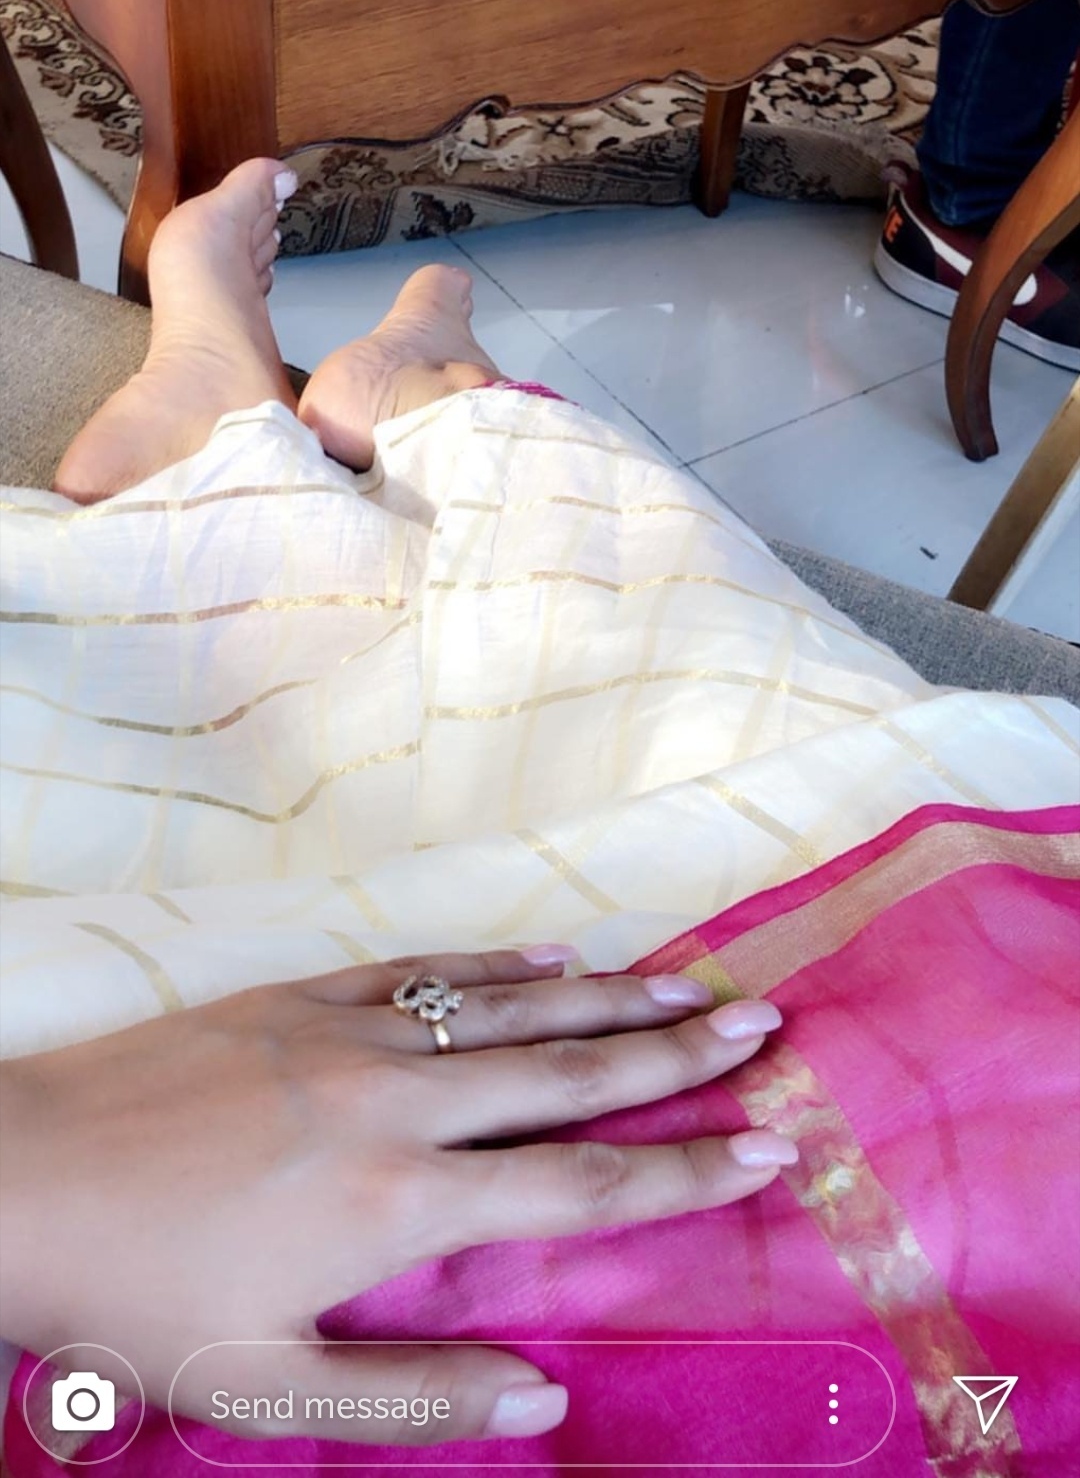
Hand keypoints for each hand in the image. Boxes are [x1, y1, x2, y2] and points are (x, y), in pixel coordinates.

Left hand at [0, 951, 791, 1446]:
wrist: (18, 1177)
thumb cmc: (138, 1299)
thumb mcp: (271, 1387)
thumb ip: (416, 1392)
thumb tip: (544, 1398)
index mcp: (404, 1201)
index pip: (581, 1185)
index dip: (683, 1168)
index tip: (767, 1142)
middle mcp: (400, 1101)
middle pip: (571, 1071)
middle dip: (676, 1052)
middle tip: (764, 1026)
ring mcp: (350, 1033)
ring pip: (511, 1007)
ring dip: (611, 995)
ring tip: (694, 980)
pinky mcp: (299, 996)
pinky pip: (426, 971)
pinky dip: (500, 965)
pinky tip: (556, 956)